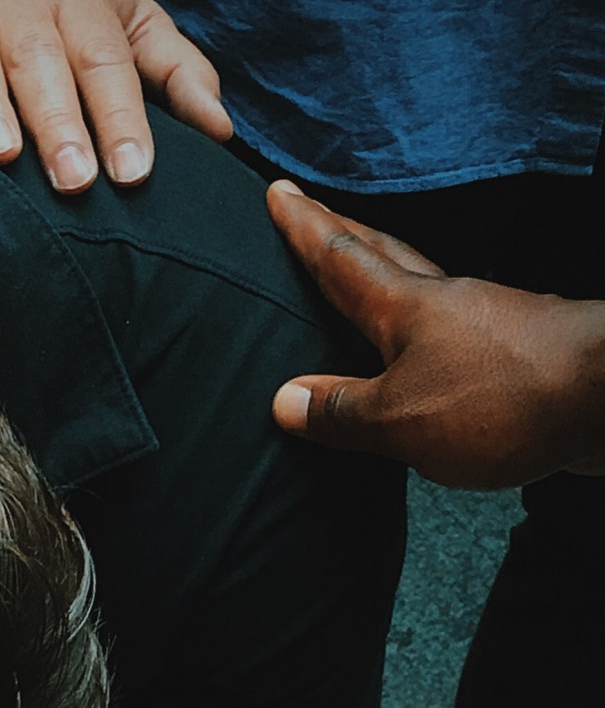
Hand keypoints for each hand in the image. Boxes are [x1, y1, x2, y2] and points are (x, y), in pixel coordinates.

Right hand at [0, 0, 230, 191]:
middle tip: (73, 179)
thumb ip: (173, 71)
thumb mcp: (128, 20)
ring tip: (0, 152)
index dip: (123, 118)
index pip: (110, 66)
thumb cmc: (60, 4)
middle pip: (47, 64)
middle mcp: (26, 3)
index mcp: (85, 10)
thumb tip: (220, 129)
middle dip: (60, 121)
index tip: (134, 173)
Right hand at [267, 180, 604, 488]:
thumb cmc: (505, 399)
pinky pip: (456, 329)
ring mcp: (489, 322)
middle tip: (314, 211)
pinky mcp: (522, 352)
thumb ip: (341, 411)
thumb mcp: (401, 419)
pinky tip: (428, 346)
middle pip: (384, 255)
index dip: (305, 228)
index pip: (341, 258)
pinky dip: (427, 325)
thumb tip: (285, 400)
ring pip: (424, 288)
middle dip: (343, 233)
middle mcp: (446, 302)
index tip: (280, 193)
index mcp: (405, 308)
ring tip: (363, 276)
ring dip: (388, 274)